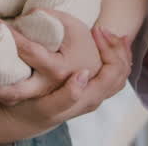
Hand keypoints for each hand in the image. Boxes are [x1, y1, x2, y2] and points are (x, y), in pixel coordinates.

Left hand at [0, 9, 101, 104]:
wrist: (93, 67)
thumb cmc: (82, 43)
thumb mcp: (72, 25)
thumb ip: (51, 16)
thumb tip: (26, 15)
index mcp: (58, 68)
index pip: (30, 52)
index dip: (12, 36)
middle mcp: (48, 86)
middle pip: (15, 89)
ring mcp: (42, 94)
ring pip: (12, 97)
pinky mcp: (36, 96)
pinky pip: (13, 99)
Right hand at [2, 25, 132, 129]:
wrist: (26, 118)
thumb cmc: (34, 109)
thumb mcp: (47, 107)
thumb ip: (66, 96)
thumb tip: (84, 75)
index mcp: (90, 98)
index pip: (113, 70)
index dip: (108, 48)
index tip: (94, 30)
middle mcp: (97, 97)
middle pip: (120, 69)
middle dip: (114, 46)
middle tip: (100, 28)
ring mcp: (95, 94)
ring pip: (119, 71)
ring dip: (116, 50)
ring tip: (106, 32)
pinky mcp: (89, 89)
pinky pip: (113, 71)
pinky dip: (115, 55)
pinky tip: (110, 42)